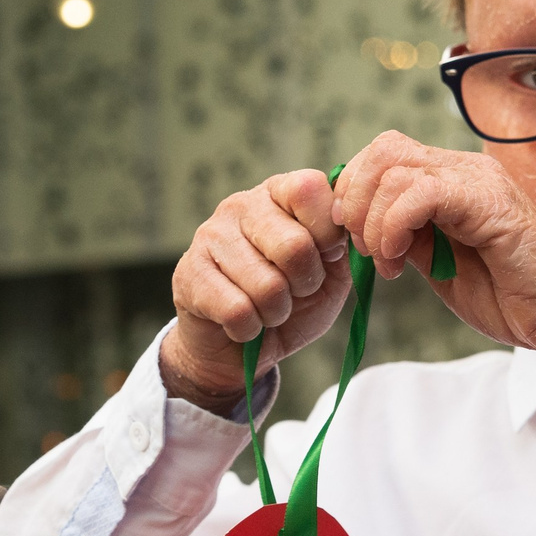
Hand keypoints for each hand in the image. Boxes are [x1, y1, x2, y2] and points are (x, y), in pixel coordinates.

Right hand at [162, 169, 355, 408]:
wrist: (238, 347)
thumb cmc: (289, 302)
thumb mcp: (330, 273)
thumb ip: (344, 247)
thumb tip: (347, 229)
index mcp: (279, 193)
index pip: (310, 188)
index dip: (329, 233)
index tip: (326, 257)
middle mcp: (241, 205)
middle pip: (294, 245)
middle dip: (305, 283)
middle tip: (295, 292)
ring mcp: (210, 237)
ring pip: (267, 286)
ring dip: (276, 312)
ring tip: (267, 309)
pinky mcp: (189, 274)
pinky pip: (238, 311)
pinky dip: (250, 329)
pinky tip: (243, 324)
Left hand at [332, 132, 535, 364]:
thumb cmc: (512, 297)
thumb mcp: (438, 264)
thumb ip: (407, 236)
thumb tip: (362, 225)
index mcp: (452, 180)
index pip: (384, 155)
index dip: (355, 192)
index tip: (356, 239)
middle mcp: (464, 170)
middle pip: (382, 149)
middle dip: (356, 200)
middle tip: (365, 249)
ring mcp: (478, 181)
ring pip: (394, 167)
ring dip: (373, 221)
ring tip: (387, 263)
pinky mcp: (489, 202)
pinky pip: (421, 193)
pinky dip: (394, 226)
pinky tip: (399, 261)